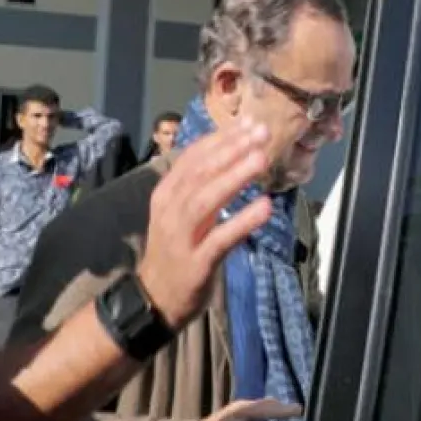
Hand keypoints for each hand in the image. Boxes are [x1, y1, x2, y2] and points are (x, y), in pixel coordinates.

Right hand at [135, 117, 270, 328]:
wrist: (154, 298)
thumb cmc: (174, 250)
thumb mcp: (178, 212)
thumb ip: (199, 185)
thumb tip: (231, 150)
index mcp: (166, 194)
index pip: (193, 157)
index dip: (222, 138)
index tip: (249, 122)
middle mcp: (170, 210)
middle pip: (201, 173)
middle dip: (232, 149)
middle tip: (261, 131)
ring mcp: (182, 237)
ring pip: (207, 200)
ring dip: (235, 176)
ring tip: (262, 159)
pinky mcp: (197, 263)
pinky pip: (221, 238)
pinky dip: (243, 221)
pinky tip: (266, 207)